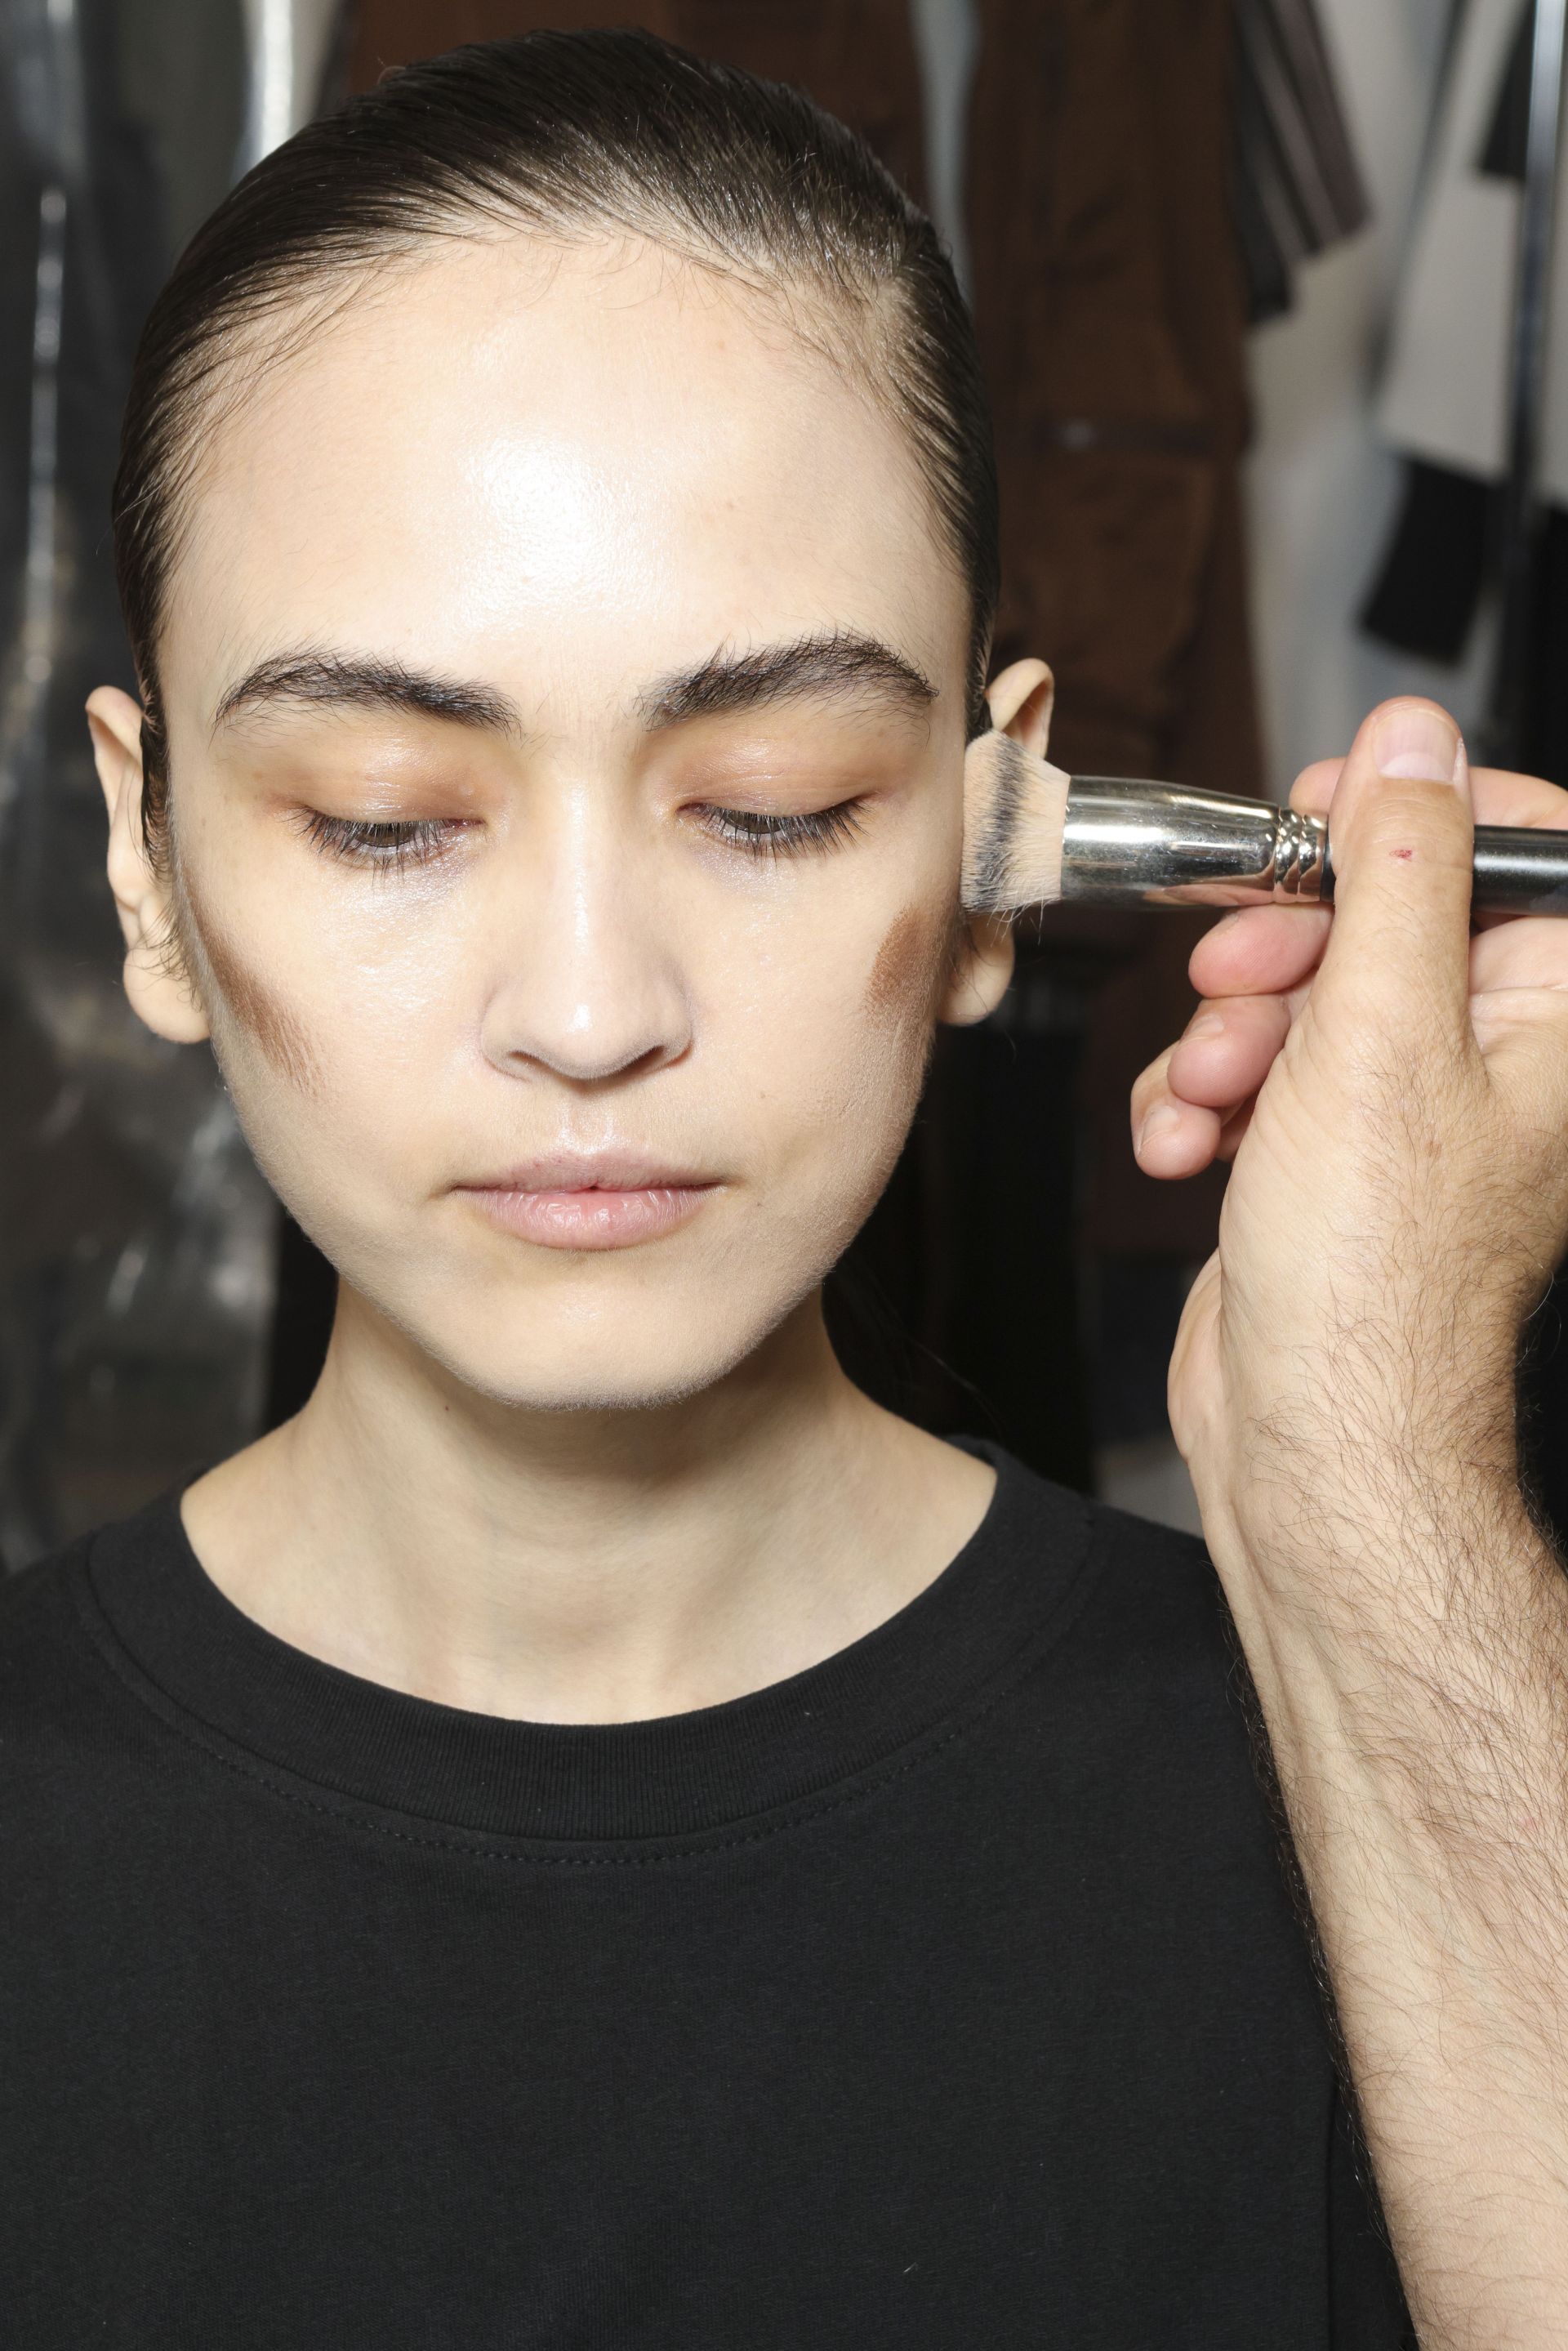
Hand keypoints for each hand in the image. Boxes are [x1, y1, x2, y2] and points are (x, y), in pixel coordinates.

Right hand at [1131, 698, 1567, 1566]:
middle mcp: (1493, 1053)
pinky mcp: (1325, 1152)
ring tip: (1216, 1099)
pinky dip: (1207, 1101)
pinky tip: (1190, 1151)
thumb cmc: (1372, 1275)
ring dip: (1228, 1034)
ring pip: (1299, 989)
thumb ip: (1402, 868)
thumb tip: (1416, 740)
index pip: (1513, 842)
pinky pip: (1257, 1072)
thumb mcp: (1382, 1032)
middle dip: (1284, 946)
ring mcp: (1406, 1107)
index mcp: (1553, 1012)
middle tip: (1243, 978)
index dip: (1409, 812)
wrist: (1309, 1436)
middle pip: (1381, 911)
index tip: (1324, 817)